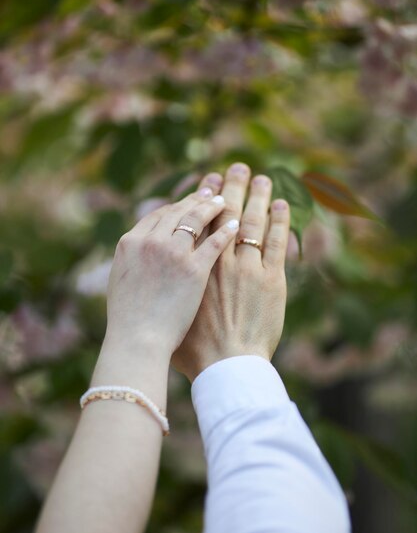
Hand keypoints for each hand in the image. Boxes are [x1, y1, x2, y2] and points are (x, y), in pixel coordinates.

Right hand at [101, 187, 240, 357]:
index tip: (188, 202)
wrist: (138, 340)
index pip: (158, 214)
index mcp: (130, 242)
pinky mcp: (196, 269)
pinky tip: (235, 225)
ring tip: (224, 201)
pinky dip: (226, 230)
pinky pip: (215, 241)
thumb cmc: (128, 319)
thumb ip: (134, 259)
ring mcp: (174, 253)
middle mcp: (151, 241)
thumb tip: (140, 251)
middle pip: (178, 211)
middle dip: (196, 199)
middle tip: (210, 192)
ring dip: (212, 206)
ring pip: (197, 219)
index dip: (176, 206)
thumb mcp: (122, 280)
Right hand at [172, 163, 289, 381]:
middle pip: (217, 212)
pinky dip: (277, 220)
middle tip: (233, 169)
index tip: (206, 187)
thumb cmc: (186, 347)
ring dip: (254, 195)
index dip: (198, 200)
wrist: (220, 364)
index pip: (188, 220)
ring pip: (247, 220)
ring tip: (258, 177)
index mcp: (181, 262)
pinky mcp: (267, 277)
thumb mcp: (160, 309)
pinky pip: (273, 240)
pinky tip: (279, 204)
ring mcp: (240, 265)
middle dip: (226, 187)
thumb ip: (160, 289)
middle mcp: (212, 258)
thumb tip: (154, 278)